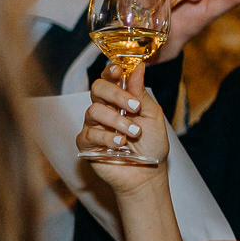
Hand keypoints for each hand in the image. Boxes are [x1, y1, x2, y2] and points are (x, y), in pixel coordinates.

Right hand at [75, 64, 168, 192]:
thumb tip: (138, 67)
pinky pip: (89, 134)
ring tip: (134, 132)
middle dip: (116, 94)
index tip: (119, 71)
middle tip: (134, 107)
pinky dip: (106, 138)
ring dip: (117, 121)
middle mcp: (104, 109)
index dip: (111, 71)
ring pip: (94, 111)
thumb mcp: (152, 116)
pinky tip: (120, 144)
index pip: (109, 78)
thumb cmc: (152, 144)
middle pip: (97, 88)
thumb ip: (142, 93)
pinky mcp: (87, 144)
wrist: (148, 173)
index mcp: (120, 99)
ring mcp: (93, 126)